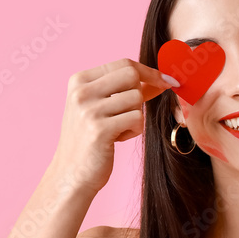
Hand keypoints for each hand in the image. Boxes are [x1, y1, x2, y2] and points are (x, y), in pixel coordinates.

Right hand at [52, 59, 173, 195]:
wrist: (71, 174)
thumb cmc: (89, 140)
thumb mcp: (100, 107)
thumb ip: (124, 90)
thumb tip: (158, 79)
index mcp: (79, 80)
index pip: (123, 64)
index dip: (149, 72)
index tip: (167, 80)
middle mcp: (81, 91)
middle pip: (131, 75)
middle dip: (141, 94)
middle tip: (132, 112)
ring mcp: (89, 110)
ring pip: (136, 99)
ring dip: (136, 117)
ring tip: (118, 130)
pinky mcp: (100, 129)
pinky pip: (137, 119)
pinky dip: (134, 130)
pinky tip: (117, 139)